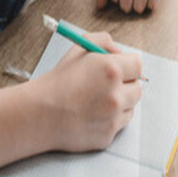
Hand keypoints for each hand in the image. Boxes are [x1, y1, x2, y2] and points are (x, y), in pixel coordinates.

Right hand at [32, 31, 142, 152]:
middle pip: (138, 88)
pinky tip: (92, 115)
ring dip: (120, 103)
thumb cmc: (58, 82)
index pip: (138, 65)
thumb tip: (120, 52)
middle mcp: (116, 94)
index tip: (121, 69)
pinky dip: (110, 120)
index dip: (128, 66)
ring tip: (96, 101)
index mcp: (111, 70)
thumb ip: (103, 41)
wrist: (39, 114)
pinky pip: (120, 124)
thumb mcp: (78, 48)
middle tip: (107, 86)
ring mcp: (113, 117)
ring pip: (131, 107)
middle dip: (125, 85)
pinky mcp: (108, 135)